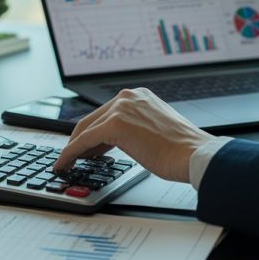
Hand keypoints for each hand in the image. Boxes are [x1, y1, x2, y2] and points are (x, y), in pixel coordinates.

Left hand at [53, 88, 214, 182]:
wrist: (193, 155)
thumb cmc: (181, 149)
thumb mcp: (155, 129)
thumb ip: (134, 127)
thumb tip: (116, 141)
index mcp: (139, 96)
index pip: (106, 113)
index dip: (92, 132)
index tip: (85, 146)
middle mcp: (128, 96)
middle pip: (92, 120)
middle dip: (81, 140)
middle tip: (74, 156)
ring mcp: (120, 108)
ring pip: (85, 130)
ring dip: (74, 148)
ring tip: (68, 162)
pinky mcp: (114, 124)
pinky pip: (83, 140)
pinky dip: (71, 153)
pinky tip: (66, 163)